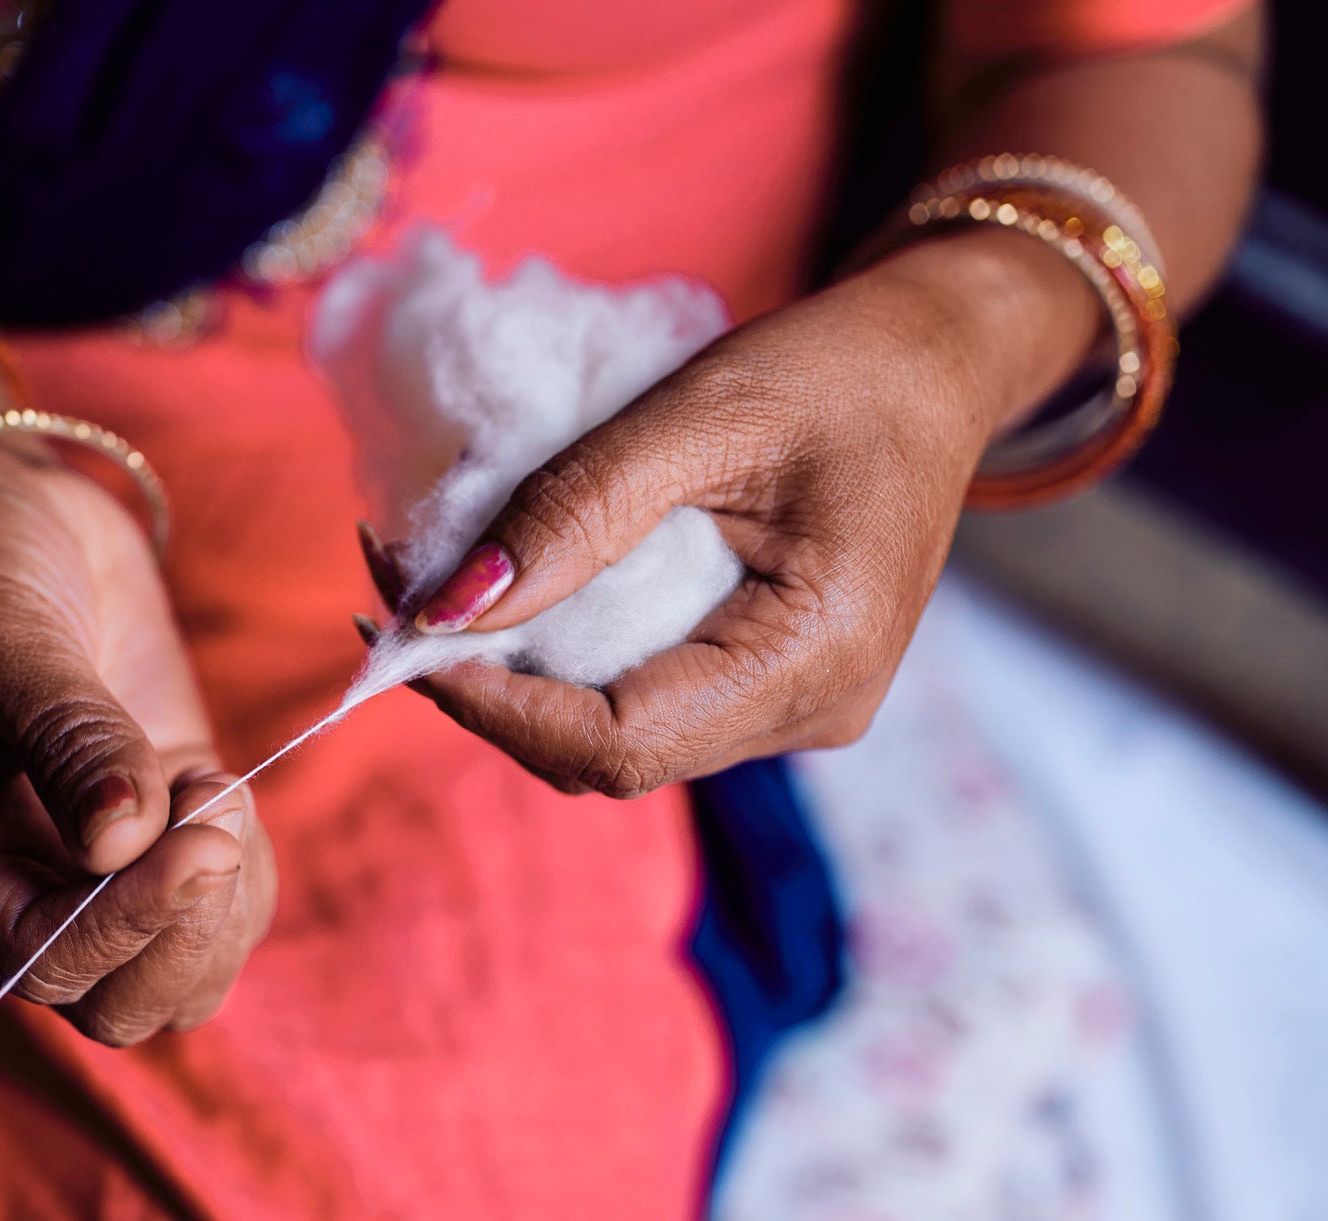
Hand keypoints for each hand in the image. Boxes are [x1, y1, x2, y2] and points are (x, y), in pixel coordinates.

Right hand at [0, 434, 276, 1044]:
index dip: (123, 922)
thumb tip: (123, 837)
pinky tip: (228, 792)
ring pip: (172, 977)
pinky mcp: (156, 825)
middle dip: (182, 930)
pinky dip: (248, 878)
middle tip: (215, 809)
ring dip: (223, 910)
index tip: (197, 834)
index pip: (34, 954)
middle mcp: (6, 877)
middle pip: (109, 1001)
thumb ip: (63, 730)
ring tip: (216, 789)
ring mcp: (84, 861)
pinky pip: (217, 912)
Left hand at [361, 234, 1097, 795]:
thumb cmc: (840, 368)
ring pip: (612, 733)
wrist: (937, 360)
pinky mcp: (769, 684)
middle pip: (603, 753)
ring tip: (432, 579)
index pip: (617, 745)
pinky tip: (509, 589)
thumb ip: (574, 513)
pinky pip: (641, 696)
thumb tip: (446, 607)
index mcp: (813, 661)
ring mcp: (794, 708)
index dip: (491, 707)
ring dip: (512, 671)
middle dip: (483, 687)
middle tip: (390, 589)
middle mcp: (811, 713)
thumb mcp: (699, 416)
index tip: (396, 632)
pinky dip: (560, 652)